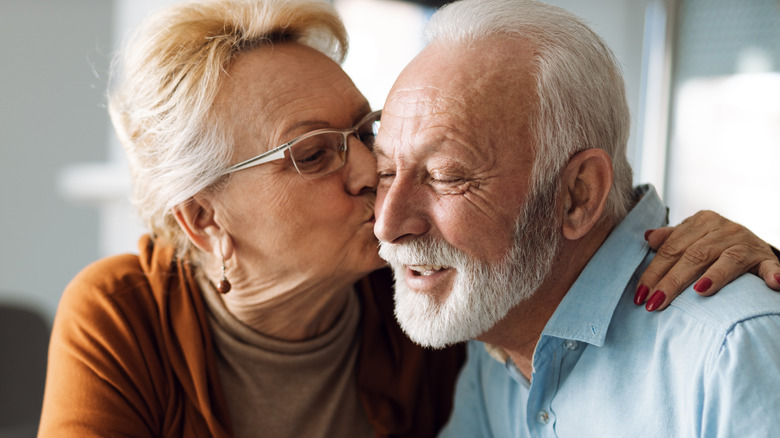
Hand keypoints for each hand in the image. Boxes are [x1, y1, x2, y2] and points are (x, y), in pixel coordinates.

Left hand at [634, 210, 779, 311]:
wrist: (754, 248)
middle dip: (672, 281)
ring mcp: (746, 242)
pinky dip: (772, 274)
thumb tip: (648, 238)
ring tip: (699, 292)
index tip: (640, 295)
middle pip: (693, 256)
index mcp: (701, 222)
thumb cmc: (715, 246)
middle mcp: (724, 228)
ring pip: (727, 260)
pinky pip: (769, 266)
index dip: (654, 272)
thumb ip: (671, 239)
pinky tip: (773, 284)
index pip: (671, 248)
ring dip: (714, 276)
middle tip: (656, 302)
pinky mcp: (766, 257)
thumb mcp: (692, 238)